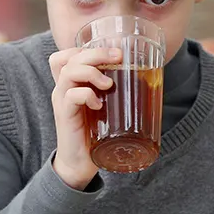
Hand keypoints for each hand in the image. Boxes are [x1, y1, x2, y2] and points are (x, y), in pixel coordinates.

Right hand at [49, 47, 120, 189]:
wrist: (80, 165)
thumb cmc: (95, 135)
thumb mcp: (104, 108)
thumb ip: (115, 94)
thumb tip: (151, 82)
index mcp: (70, 85)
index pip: (64, 55)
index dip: (84, 48)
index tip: (112, 54)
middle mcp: (62, 89)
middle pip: (69, 58)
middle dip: (96, 53)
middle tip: (118, 58)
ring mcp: (62, 102)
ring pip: (68, 72)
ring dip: (91, 72)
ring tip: (107, 84)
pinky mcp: (64, 116)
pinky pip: (70, 95)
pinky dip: (86, 95)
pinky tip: (98, 105)